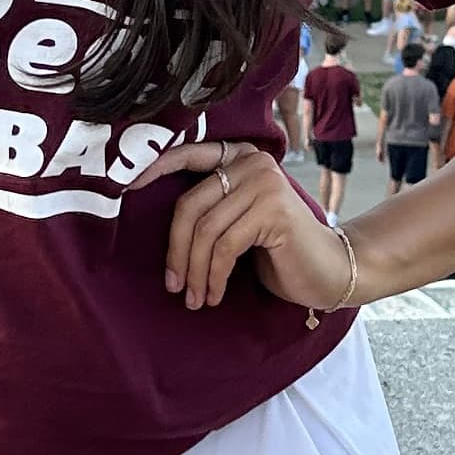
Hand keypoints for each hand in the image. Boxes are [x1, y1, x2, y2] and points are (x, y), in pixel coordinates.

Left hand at [131, 135, 353, 314]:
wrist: (329, 269)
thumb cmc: (277, 250)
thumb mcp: (237, 221)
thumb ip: (209, 206)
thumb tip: (150, 210)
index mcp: (240, 157)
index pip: (188, 156)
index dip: (154, 168)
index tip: (125, 187)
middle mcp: (252, 162)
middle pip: (189, 205)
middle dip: (176, 251)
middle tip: (174, 286)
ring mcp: (265, 183)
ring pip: (205, 230)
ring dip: (195, 271)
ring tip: (195, 298)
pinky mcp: (274, 211)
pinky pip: (224, 247)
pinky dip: (213, 276)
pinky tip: (213, 295)